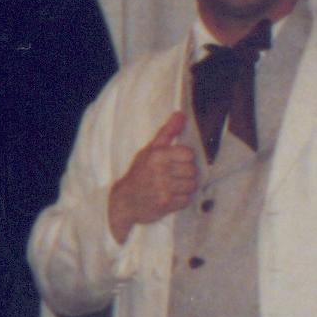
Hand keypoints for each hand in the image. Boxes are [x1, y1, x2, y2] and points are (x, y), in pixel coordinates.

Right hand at [106, 110, 201, 236]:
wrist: (124, 201)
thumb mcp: (149, 150)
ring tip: (170, 187)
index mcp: (157, 155)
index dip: (183, 159)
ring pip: (192, 185)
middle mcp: (159, 170)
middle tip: (171, 177)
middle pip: (192, 170)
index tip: (173, 164)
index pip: (189, 154)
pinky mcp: (166, 203)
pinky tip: (169, 197)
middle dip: (184, 174)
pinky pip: (187, 199)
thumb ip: (167, 132)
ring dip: (183, 188)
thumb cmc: (139, 173)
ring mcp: (163, 187)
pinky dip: (180, 200)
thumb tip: (180, 114)